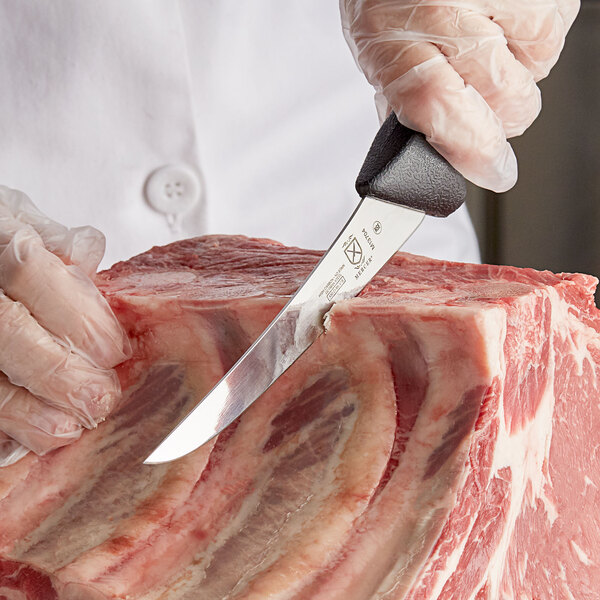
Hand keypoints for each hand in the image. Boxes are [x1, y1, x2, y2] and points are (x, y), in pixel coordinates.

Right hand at [0, 186, 129, 464]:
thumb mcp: (21, 220)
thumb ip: (56, 241)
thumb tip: (86, 257)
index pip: (26, 269)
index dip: (72, 312)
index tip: (111, 350)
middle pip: (3, 329)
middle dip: (53, 369)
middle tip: (98, 398)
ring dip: (22, 408)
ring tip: (65, 428)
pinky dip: (6, 421)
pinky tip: (31, 436)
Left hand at [340, 0, 579, 191]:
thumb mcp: (380, 54)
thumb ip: (404, 105)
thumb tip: (438, 153)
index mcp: (392, 39)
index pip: (437, 106)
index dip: (471, 150)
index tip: (491, 170)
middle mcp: (442, 8)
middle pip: (502, 96)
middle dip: (502, 118)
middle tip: (484, 106)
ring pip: (537, 67)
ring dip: (520, 76)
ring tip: (490, 52)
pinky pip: (555, 31)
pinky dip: (536, 41)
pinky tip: (506, 26)